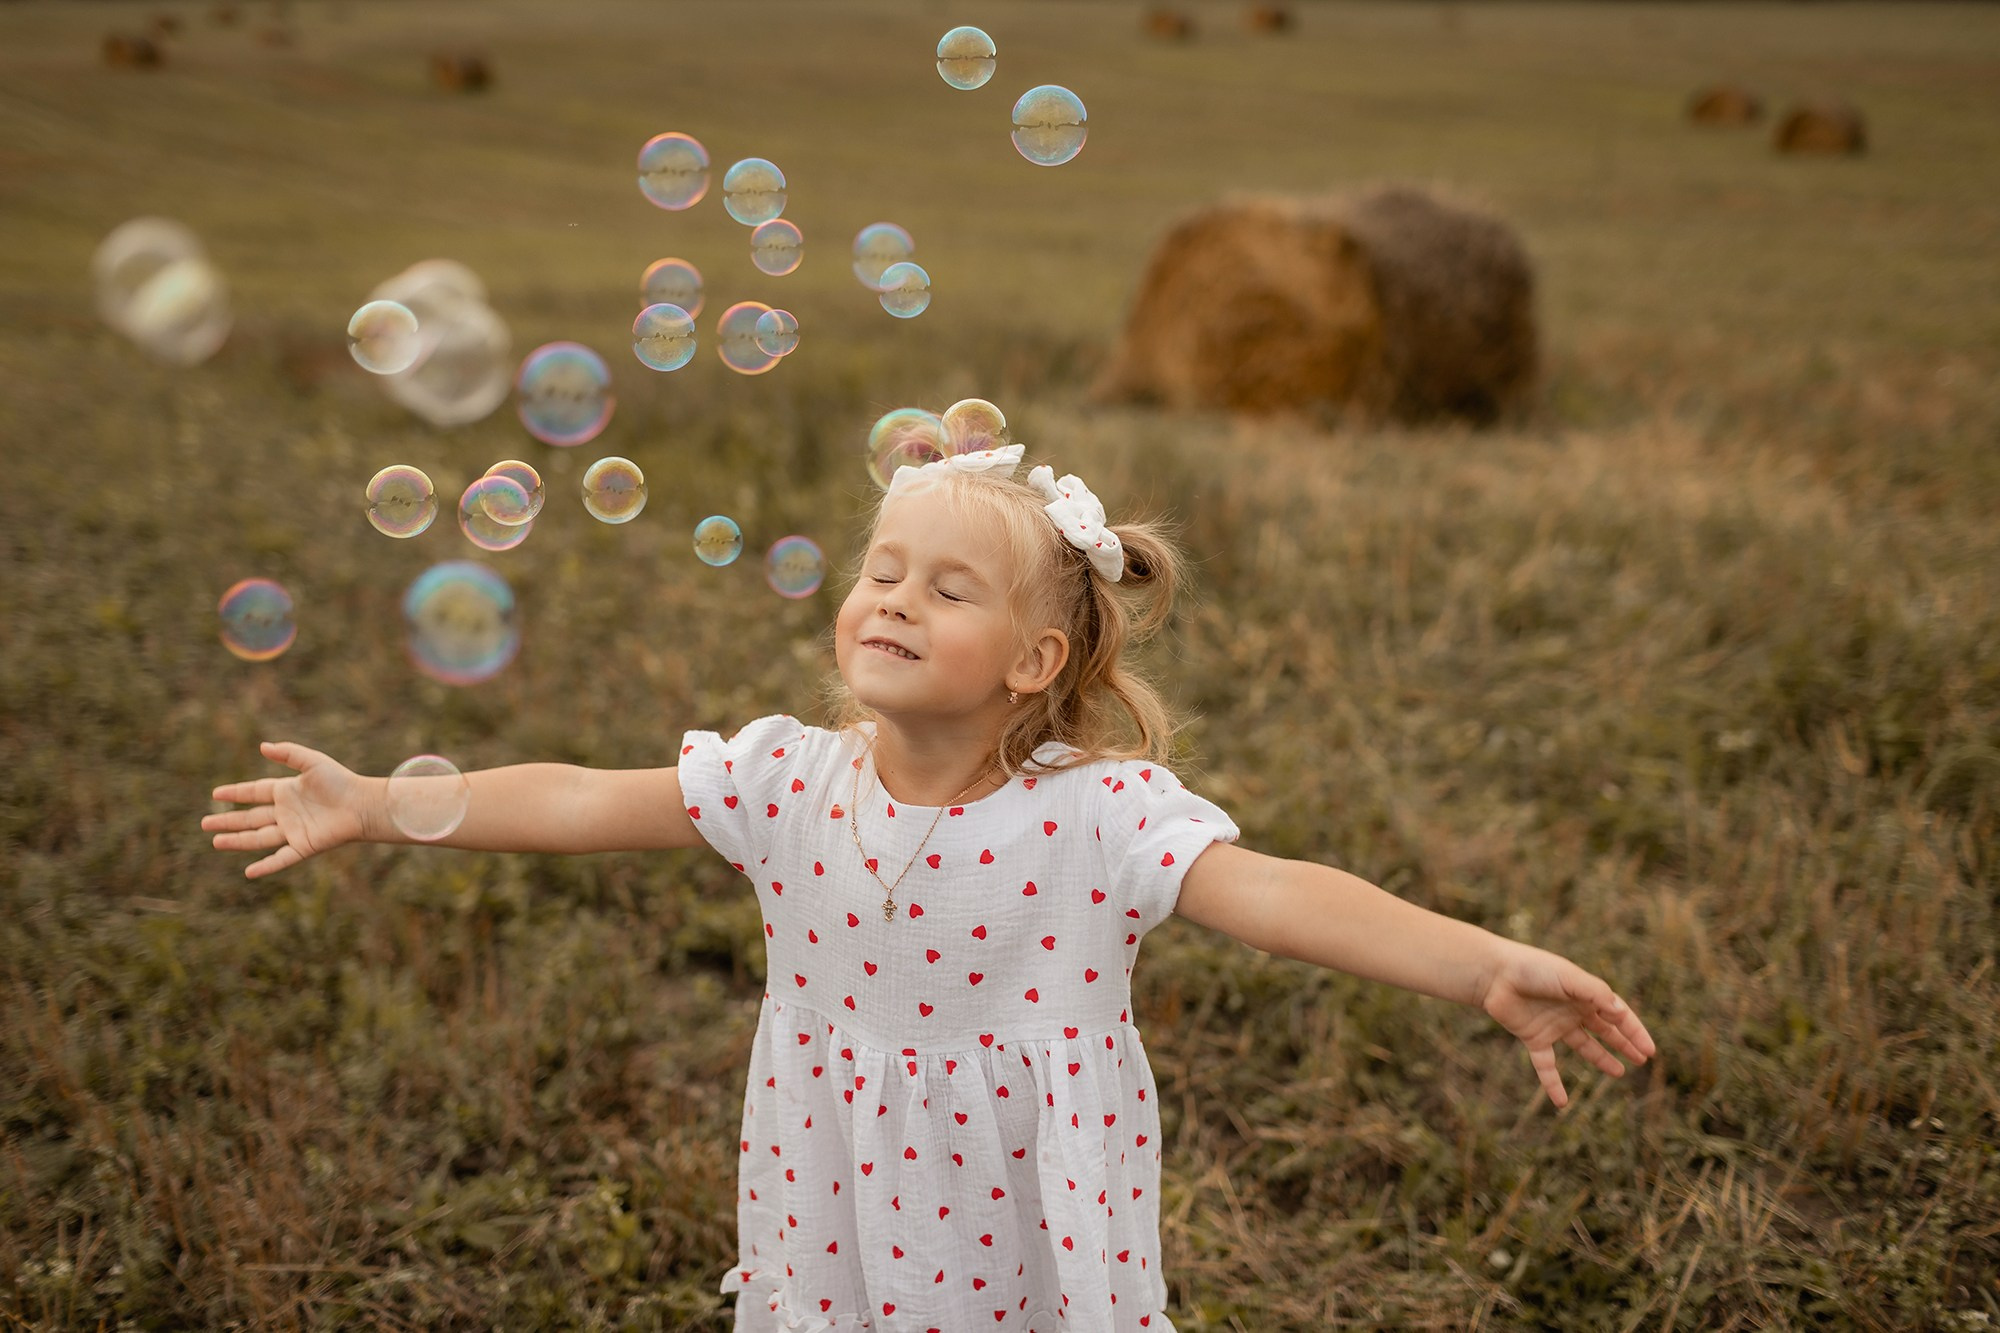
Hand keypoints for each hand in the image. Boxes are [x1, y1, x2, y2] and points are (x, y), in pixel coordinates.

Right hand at [201, 741, 368, 878]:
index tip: (215, 794)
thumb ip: (288, 753)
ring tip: (215, 842)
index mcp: (287, 791)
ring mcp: (294, 831)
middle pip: (251, 818)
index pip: (255, 792)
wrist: (363, 804)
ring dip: (237, 840)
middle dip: (228, 821)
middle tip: (204, 823)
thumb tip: (262, 747)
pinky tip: (249, 872)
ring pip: (258, 838)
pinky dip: (266, 866)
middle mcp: (287, 812)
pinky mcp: (304, 846)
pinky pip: (281, 859)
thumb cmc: (341, 781)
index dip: (236, 793)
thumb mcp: (312, 762)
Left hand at [1478, 940, 1656, 1108]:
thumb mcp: (1569, 977)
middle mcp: (1572, 1011)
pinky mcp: (1534, 1039)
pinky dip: (1553, 1085)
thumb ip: (1595, 994)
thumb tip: (1620, 1013)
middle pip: (1604, 1031)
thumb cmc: (1533, 969)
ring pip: (1583, 1047)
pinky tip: (1561, 1104)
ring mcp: (1554, 1026)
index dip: (1634, 1031)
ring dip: (1601, 1059)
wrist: (1494, 975)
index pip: (1617, 1014)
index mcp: (1584, 994)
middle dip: (1624, 1044)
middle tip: (1642, 1059)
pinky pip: (1547, 1067)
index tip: (1650, 1050)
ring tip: (1619, 1072)